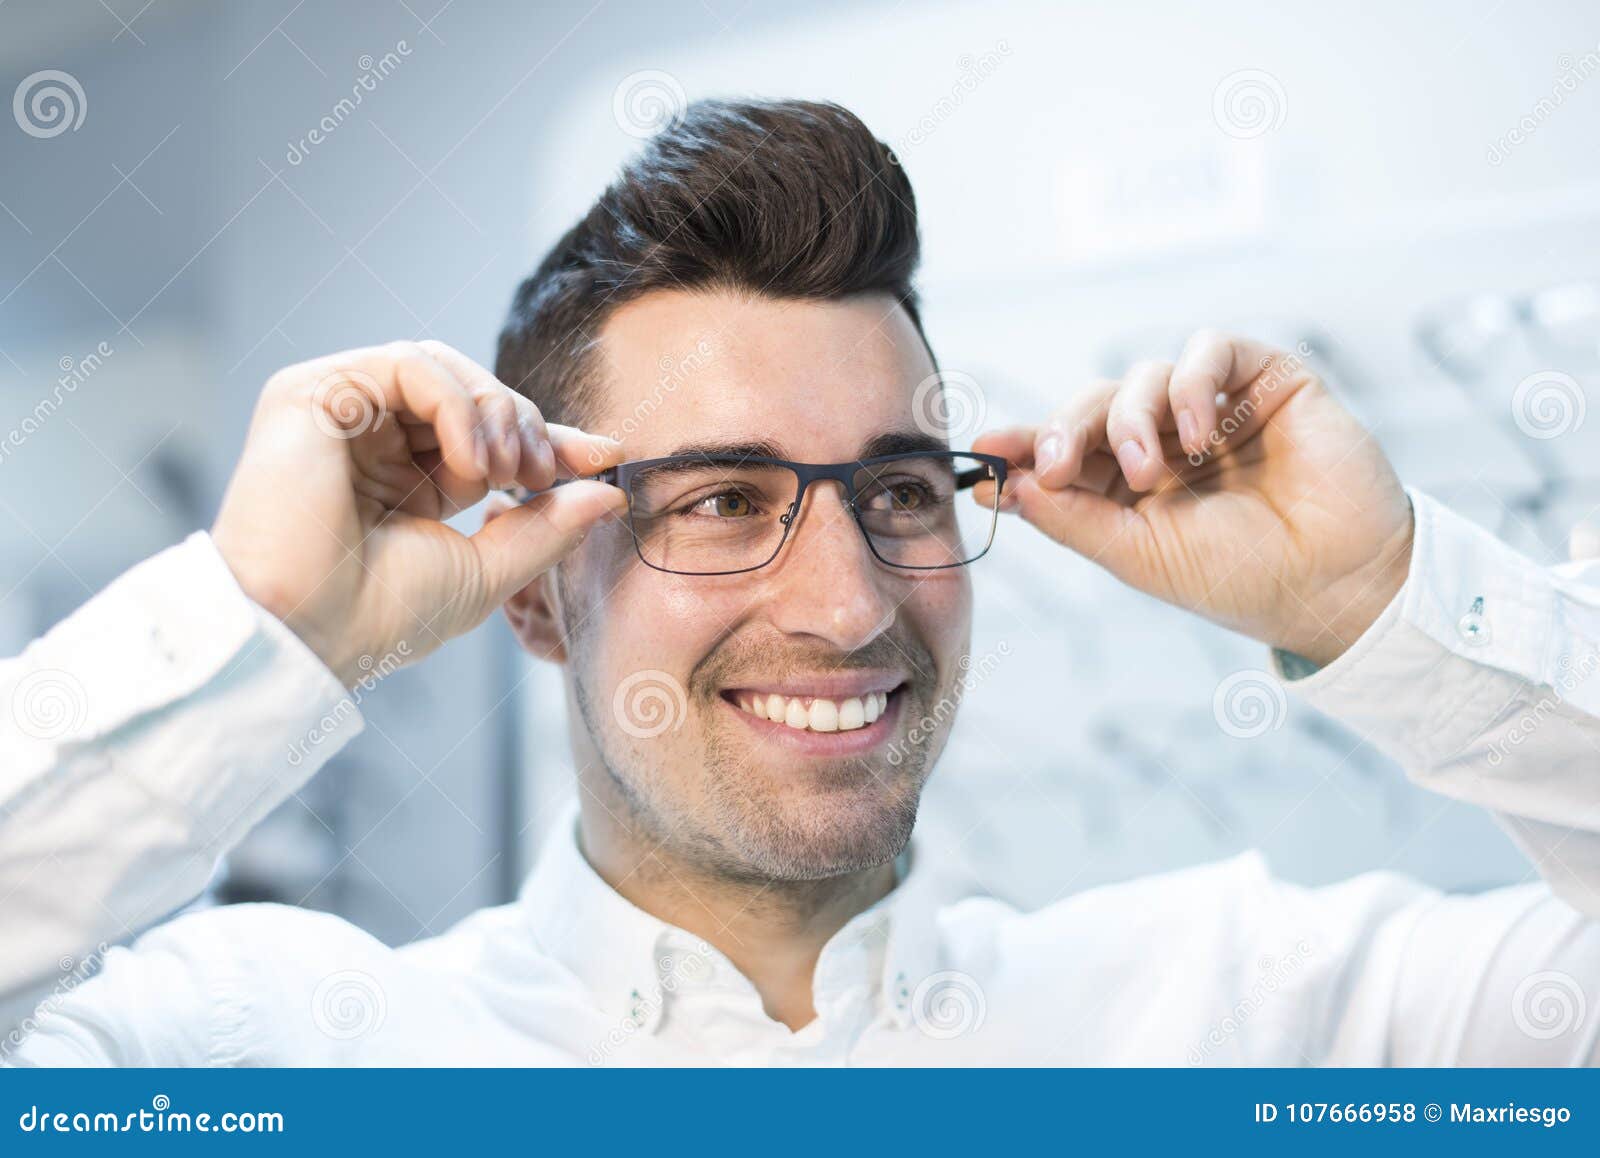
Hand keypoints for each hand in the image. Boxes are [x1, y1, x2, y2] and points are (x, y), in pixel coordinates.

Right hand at [213, 341, 624, 684]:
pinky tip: (470, 461)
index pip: (487, 433)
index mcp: (407, 479)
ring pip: (444, 367)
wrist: (305, 632)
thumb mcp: (486, 570)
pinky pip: (409, 365)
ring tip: (506, 472)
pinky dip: (457, 404)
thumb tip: (609, 493)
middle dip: (525, 423)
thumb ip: (546, 526)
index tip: (604, 455)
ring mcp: (342, 413)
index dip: (550, 436)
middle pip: (471, 390)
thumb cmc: (378, 618)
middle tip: (544, 475)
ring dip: (495, 412)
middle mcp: (373, 439)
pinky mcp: (313, 393)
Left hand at [973, 331, 1413, 665]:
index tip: (982, 454)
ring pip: (1141, 375)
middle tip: (1054, 468)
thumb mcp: (1138, 555)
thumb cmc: (1241, 577)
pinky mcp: (1263, 379)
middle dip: (1063, 431)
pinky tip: (1197, 435)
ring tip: (1151, 471)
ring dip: (1129, 418)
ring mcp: (1213, 407)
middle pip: (1092, 405)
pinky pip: (1207, 350)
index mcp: (1130, 486)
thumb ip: (1071, 518)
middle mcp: (1166, 440)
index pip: (1064, 450)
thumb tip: (999, 486)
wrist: (1335, 582)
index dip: (1022, 445)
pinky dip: (1188, 385)